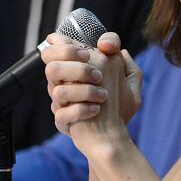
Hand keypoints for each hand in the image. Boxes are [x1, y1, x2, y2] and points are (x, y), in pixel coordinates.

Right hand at [41, 32, 142, 153]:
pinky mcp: (61, 120)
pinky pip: (62, 113)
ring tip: (104, 97)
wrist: (114, 136)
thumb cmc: (120, 106)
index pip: (57, 46)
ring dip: (84, 90)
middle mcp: (65, 83)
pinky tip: (96, 110)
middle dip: (75, 65)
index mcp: (77, 68)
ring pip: (57, 90)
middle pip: (50, 63)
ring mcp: (61, 102)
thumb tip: (107, 44)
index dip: (66, 44)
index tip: (87, 53)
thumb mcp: (130, 80)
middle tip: (98, 75)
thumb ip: (123, 59)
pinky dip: (82, 110)